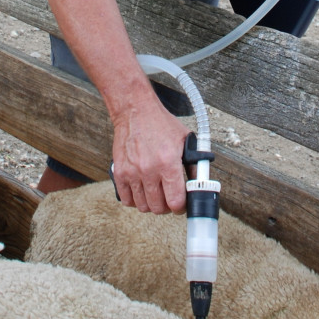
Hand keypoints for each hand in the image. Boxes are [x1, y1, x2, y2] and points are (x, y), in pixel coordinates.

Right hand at [111, 98, 188, 214]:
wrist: (135, 111)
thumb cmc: (160, 124)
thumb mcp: (185, 141)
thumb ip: (194, 164)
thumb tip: (199, 183)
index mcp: (168, 163)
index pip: (175, 201)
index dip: (181, 207)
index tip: (181, 203)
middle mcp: (149, 170)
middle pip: (158, 207)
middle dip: (167, 207)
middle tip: (169, 198)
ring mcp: (132, 172)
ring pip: (143, 206)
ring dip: (151, 204)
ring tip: (156, 194)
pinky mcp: (119, 172)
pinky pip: (126, 199)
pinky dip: (134, 200)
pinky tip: (141, 191)